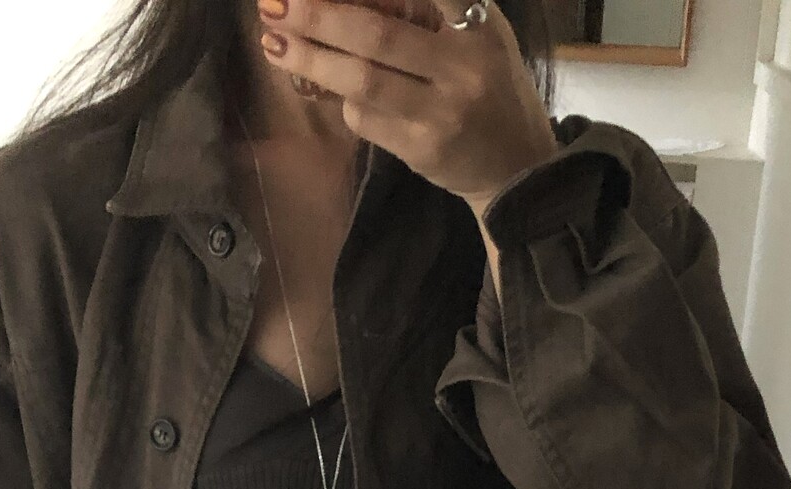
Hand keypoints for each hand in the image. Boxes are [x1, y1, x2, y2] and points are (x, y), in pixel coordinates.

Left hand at [257, 0, 557, 212]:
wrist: (517, 169)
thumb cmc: (491, 87)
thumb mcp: (479, 34)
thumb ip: (430, 10)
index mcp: (478, 26)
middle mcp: (462, 68)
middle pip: (376, 36)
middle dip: (318, 16)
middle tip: (274, 3)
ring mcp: (440, 114)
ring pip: (362, 81)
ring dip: (310, 59)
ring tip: (273, 41)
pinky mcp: (421, 151)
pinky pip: (366, 118)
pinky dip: (341, 98)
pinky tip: (328, 88)